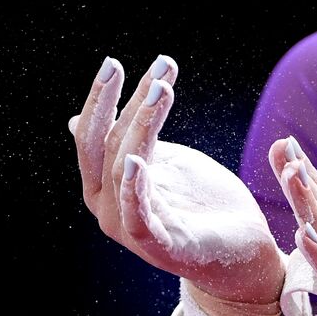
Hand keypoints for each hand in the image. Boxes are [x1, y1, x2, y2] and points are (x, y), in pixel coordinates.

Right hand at [68, 55, 284, 315]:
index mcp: (107, 186)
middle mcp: (109, 208)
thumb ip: (128, 140)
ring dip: (143, 126)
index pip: (94, 135)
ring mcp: (131, 230)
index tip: (114, 63)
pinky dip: (135, 189)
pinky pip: (138, 217)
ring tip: (162, 91)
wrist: (244, 253)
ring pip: (126, 169)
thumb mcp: (163, 162)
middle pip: (107, 147)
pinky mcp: (161, 247)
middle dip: (123, 103)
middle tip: (155, 67)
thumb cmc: (202, 205)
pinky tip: (137, 160)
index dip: (102, 99)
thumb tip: (72, 121)